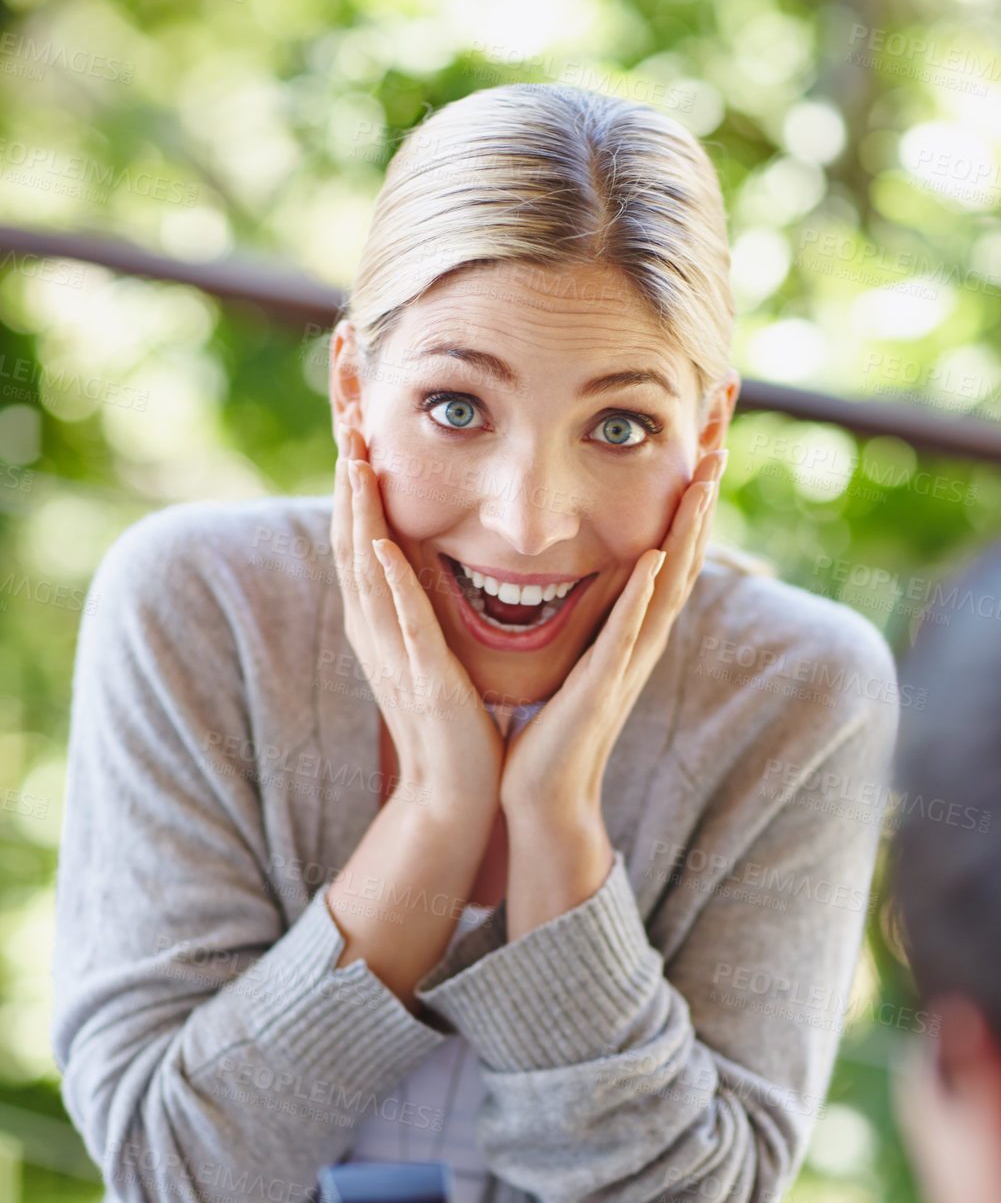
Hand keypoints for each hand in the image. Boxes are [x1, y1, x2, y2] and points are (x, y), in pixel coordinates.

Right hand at [331, 422, 503, 821]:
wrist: (453, 788)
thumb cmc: (450, 718)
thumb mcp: (428, 645)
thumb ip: (419, 602)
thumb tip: (419, 556)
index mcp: (378, 618)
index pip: (360, 535)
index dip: (354, 479)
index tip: (355, 421)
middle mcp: (374, 628)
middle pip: (350, 537)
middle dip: (348, 475)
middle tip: (344, 414)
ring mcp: (392, 651)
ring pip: (366, 569)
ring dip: (360, 513)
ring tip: (355, 458)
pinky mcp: (420, 676)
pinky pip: (400, 620)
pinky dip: (389, 580)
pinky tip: (382, 543)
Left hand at [499, 449, 726, 935]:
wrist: (545, 796)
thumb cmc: (553, 728)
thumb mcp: (577, 656)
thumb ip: (591, 618)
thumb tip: (592, 576)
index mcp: (631, 630)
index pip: (668, 551)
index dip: (687, 499)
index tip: (702, 444)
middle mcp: (640, 641)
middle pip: (684, 557)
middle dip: (702, 498)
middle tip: (722, 439)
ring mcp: (627, 664)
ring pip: (668, 588)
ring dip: (687, 534)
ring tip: (703, 482)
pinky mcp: (602, 688)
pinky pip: (627, 635)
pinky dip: (643, 596)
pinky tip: (654, 558)